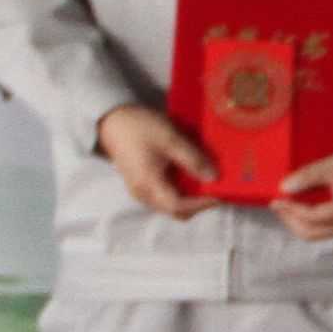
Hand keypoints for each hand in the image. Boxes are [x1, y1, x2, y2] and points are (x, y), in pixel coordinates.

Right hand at [97, 103, 214, 219]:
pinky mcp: (141, 184)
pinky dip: (180, 189)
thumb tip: (213, 178)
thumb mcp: (171, 139)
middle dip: (198, 203)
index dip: (202, 204)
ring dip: (190, 196)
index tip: (220, 194)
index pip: (179, 206)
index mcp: (149, 186)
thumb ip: (193, 159)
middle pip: (176, 211)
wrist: (112, 120)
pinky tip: (189, 173)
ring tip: (204, 179)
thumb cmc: (140, 128)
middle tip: (215, 188)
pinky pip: (164, 194)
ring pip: (171, 204)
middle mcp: (143, 195)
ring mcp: (140, 192)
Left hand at [272, 136, 332, 243]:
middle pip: (312, 233)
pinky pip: (328, 228)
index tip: (275, 199)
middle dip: (291, 221)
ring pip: (319, 233)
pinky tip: (305, 206)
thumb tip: (284, 188)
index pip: (310, 217)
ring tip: (288, 205)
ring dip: (301, 222)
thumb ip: (307, 177)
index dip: (289, 209)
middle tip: (278, 205)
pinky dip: (314, 220)